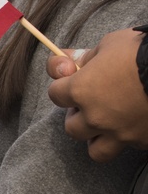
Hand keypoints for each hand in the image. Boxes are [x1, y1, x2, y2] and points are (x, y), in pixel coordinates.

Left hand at [46, 28, 147, 162]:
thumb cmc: (144, 50)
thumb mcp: (111, 44)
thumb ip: (87, 57)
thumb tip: (68, 62)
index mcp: (81, 90)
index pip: (55, 94)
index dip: (64, 86)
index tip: (74, 81)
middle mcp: (95, 116)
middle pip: (72, 127)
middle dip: (79, 116)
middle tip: (93, 104)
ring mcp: (119, 132)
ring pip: (95, 150)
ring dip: (97, 138)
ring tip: (109, 124)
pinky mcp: (142, 140)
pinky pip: (128, 147)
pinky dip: (128, 138)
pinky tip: (136, 123)